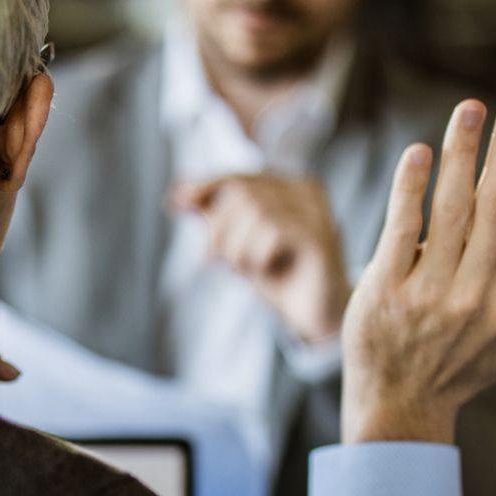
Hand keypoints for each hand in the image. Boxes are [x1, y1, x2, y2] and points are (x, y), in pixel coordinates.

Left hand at [173, 174, 350, 342]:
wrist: (319, 318)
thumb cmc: (281, 278)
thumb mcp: (240, 245)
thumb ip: (215, 219)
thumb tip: (177, 195)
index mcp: (288, 187)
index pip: (238, 177)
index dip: (205, 187)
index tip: (175, 202)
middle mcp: (306, 190)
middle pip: (242, 191)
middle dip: (220, 229)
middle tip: (218, 261)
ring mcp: (317, 212)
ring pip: (255, 209)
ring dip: (238, 247)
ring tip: (246, 269)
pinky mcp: (321, 236)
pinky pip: (273, 230)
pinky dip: (258, 254)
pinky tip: (267, 270)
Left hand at [341, 91, 495, 444]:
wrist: (399, 405)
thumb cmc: (469, 368)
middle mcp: (477, 294)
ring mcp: (429, 291)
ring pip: (452, 209)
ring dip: (462, 153)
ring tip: (472, 108)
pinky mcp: (385, 288)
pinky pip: (401, 228)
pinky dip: (410, 188)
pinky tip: (421, 151)